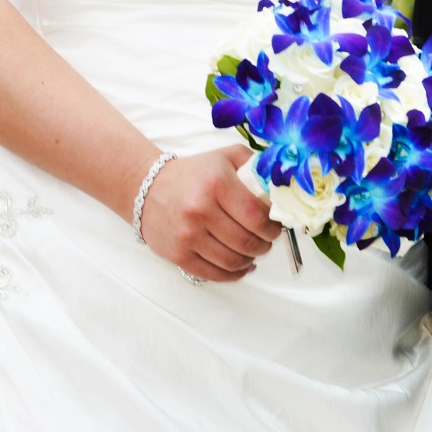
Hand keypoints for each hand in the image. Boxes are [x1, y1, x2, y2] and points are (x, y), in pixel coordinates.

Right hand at [139, 149, 282, 280]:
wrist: (148, 188)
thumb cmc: (193, 174)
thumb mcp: (225, 157)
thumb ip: (256, 165)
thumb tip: (283, 183)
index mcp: (216, 184)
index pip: (257, 216)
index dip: (273, 226)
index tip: (275, 226)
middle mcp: (200, 210)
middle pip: (247, 242)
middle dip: (264, 245)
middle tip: (266, 240)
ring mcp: (188, 235)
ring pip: (233, 261)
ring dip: (250, 259)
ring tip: (253, 250)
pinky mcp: (178, 255)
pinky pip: (214, 274)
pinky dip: (233, 274)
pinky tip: (241, 266)